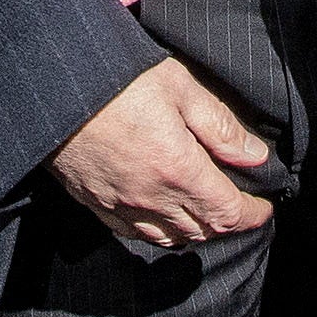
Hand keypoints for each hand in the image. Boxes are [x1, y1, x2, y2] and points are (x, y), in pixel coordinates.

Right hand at [47, 58, 272, 247]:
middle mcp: (150, 197)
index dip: (252, 214)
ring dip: (194, 231)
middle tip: (237, 205)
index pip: (228, 212)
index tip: (263, 206)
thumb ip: (219, 124)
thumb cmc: (116, 77)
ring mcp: (119, 204)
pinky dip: (157, 232)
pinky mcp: (93, 202)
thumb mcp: (177, 86)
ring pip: (169, 239)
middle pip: (201, 230)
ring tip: (203, 213)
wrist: (52, 84)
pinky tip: (161, 217)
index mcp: (177, 169)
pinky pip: (134, 234)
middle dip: (226, 223)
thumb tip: (255, 156)